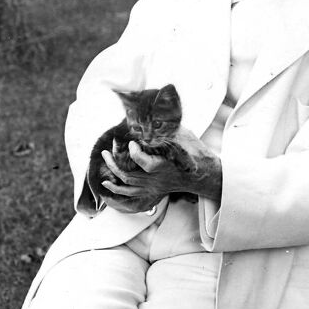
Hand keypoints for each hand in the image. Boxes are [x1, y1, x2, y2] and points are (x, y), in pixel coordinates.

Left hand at [100, 127, 221, 211]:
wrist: (203, 174)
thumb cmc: (195, 153)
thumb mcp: (184, 136)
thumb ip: (167, 128)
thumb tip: (150, 116)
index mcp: (166, 166)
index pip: (145, 163)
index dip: (134, 152)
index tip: (132, 142)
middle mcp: (157, 179)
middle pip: (129, 174)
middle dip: (115, 161)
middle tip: (108, 148)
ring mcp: (153, 187)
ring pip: (127, 183)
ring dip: (113, 171)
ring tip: (105, 158)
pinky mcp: (152, 190)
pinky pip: (130, 193)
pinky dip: (116, 189)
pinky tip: (106, 184)